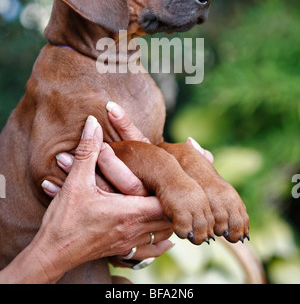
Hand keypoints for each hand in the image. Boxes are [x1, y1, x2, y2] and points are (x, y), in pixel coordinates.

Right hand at [42, 113, 172, 266]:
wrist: (51, 254)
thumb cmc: (64, 221)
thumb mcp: (75, 182)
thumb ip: (88, 152)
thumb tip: (93, 124)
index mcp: (129, 212)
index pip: (166, 202)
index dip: (174, 189)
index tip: (174, 174)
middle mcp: (134, 229)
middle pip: (170, 218)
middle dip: (175, 203)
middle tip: (178, 186)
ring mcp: (130, 243)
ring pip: (163, 233)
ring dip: (169, 219)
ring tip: (172, 204)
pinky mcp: (123, 250)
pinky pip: (152, 249)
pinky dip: (161, 240)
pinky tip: (163, 235)